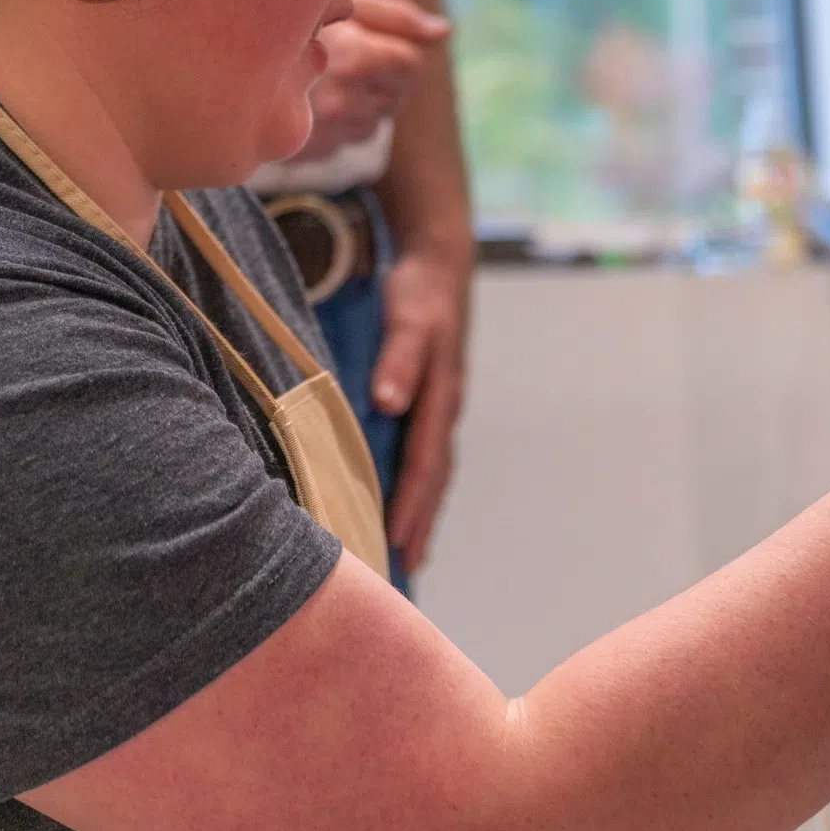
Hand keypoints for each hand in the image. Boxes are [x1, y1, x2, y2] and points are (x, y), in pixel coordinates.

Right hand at [294, 0, 452, 159]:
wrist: (228, 62)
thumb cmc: (293, 19)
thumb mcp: (340, 2)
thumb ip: (396, 16)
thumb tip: (444, 32)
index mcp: (354, 57)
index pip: (411, 63)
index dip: (398, 50)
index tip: (370, 39)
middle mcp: (342, 99)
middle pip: (400, 93)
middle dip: (386, 76)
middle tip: (351, 56)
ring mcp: (326, 130)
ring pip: (378, 117)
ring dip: (366, 99)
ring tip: (330, 74)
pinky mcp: (314, 148)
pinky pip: (353, 137)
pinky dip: (345, 119)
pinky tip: (318, 97)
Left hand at [370, 235, 470, 571]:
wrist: (439, 263)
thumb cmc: (421, 292)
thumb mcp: (409, 319)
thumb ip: (398, 359)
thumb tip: (387, 403)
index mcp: (440, 399)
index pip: (424, 464)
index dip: (410, 504)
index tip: (395, 540)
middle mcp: (442, 410)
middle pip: (432, 479)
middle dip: (420, 523)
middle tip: (405, 567)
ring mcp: (437, 407)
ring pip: (429, 470)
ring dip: (419, 509)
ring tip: (405, 550)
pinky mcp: (426, 399)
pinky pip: (420, 452)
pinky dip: (413, 482)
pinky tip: (398, 498)